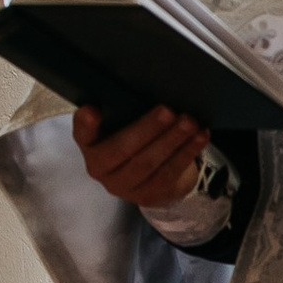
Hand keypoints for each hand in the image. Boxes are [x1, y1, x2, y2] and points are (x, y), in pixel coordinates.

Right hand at [76, 103, 205, 208]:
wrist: (150, 176)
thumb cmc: (134, 139)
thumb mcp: (123, 123)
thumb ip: (123, 109)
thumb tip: (146, 86)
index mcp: (89, 145)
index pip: (82, 134)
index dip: (86, 124)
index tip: (92, 110)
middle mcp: (100, 169)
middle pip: (123, 149)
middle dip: (147, 129)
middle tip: (167, 111)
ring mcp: (124, 186)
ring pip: (149, 163)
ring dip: (172, 140)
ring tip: (189, 122)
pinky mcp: (148, 195)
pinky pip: (169, 173)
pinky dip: (187, 152)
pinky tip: (200, 136)